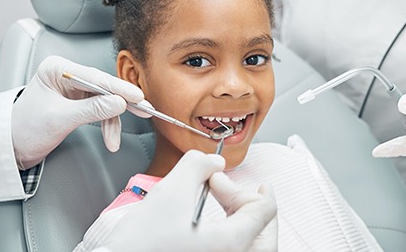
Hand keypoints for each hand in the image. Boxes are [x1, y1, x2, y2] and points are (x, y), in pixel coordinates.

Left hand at [11, 56, 145, 168]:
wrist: (12, 147)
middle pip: (104, 87)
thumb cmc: (26, 130)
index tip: (138, 97)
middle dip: (122, 103)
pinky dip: (107, 125)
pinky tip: (110, 139)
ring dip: (113, 121)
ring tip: (115, 140)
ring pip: (105, 101)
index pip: (95, 77)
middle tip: (145, 110)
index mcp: (57, 69)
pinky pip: (101, 110)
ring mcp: (74, 88)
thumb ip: (92, 110)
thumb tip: (120, 104)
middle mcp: (67, 75)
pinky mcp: (79, 101)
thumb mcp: (60, 119)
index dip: (119, 89)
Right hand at [102, 150, 277, 251]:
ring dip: (242, 217)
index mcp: (231, 243)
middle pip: (263, 230)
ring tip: (220, 201)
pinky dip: (231, 231)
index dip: (248, 187)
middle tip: (225, 188)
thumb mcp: (172, 190)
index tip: (225, 179)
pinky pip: (234, 248)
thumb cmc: (141, 241)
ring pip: (251, 242)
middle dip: (247, 202)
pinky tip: (211, 219)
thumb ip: (199, 165)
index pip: (265, 211)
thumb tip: (215, 163)